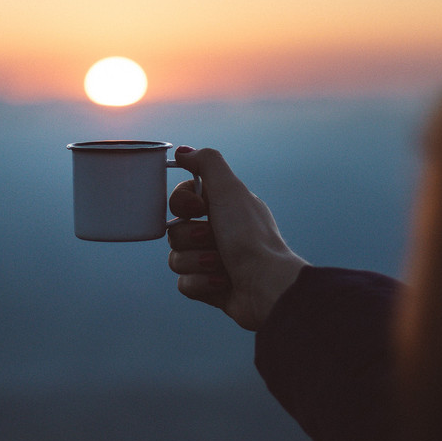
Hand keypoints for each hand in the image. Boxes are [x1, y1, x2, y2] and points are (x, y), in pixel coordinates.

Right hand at [167, 146, 307, 329]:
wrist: (266, 284)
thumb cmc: (250, 236)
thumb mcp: (230, 189)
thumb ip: (206, 162)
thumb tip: (182, 152)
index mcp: (223, 207)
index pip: (181, 199)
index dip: (182, 203)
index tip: (198, 207)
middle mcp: (218, 232)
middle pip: (175, 230)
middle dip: (192, 237)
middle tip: (216, 240)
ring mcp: (213, 261)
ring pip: (176, 258)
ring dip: (198, 262)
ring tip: (222, 266)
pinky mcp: (210, 288)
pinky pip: (184, 283)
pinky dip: (202, 283)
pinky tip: (223, 283)